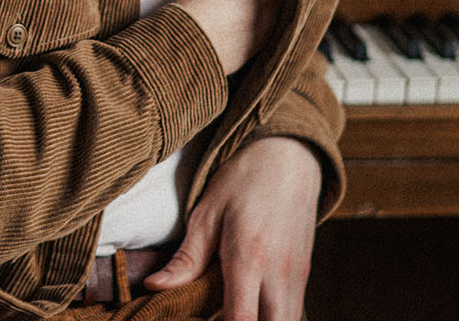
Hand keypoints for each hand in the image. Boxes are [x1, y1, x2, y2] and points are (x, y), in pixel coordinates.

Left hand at [142, 136, 320, 320]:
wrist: (289, 154)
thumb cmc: (244, 178)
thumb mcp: (207, 213)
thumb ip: (186, 258)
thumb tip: (154, 286)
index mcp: (249, 256)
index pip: (242, 320)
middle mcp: (279, 273)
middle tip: (218, 318)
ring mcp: (297, 275)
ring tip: (233, 313)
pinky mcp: (304, 274)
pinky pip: (295, 312)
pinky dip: (275, 318)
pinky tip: (253, 311)